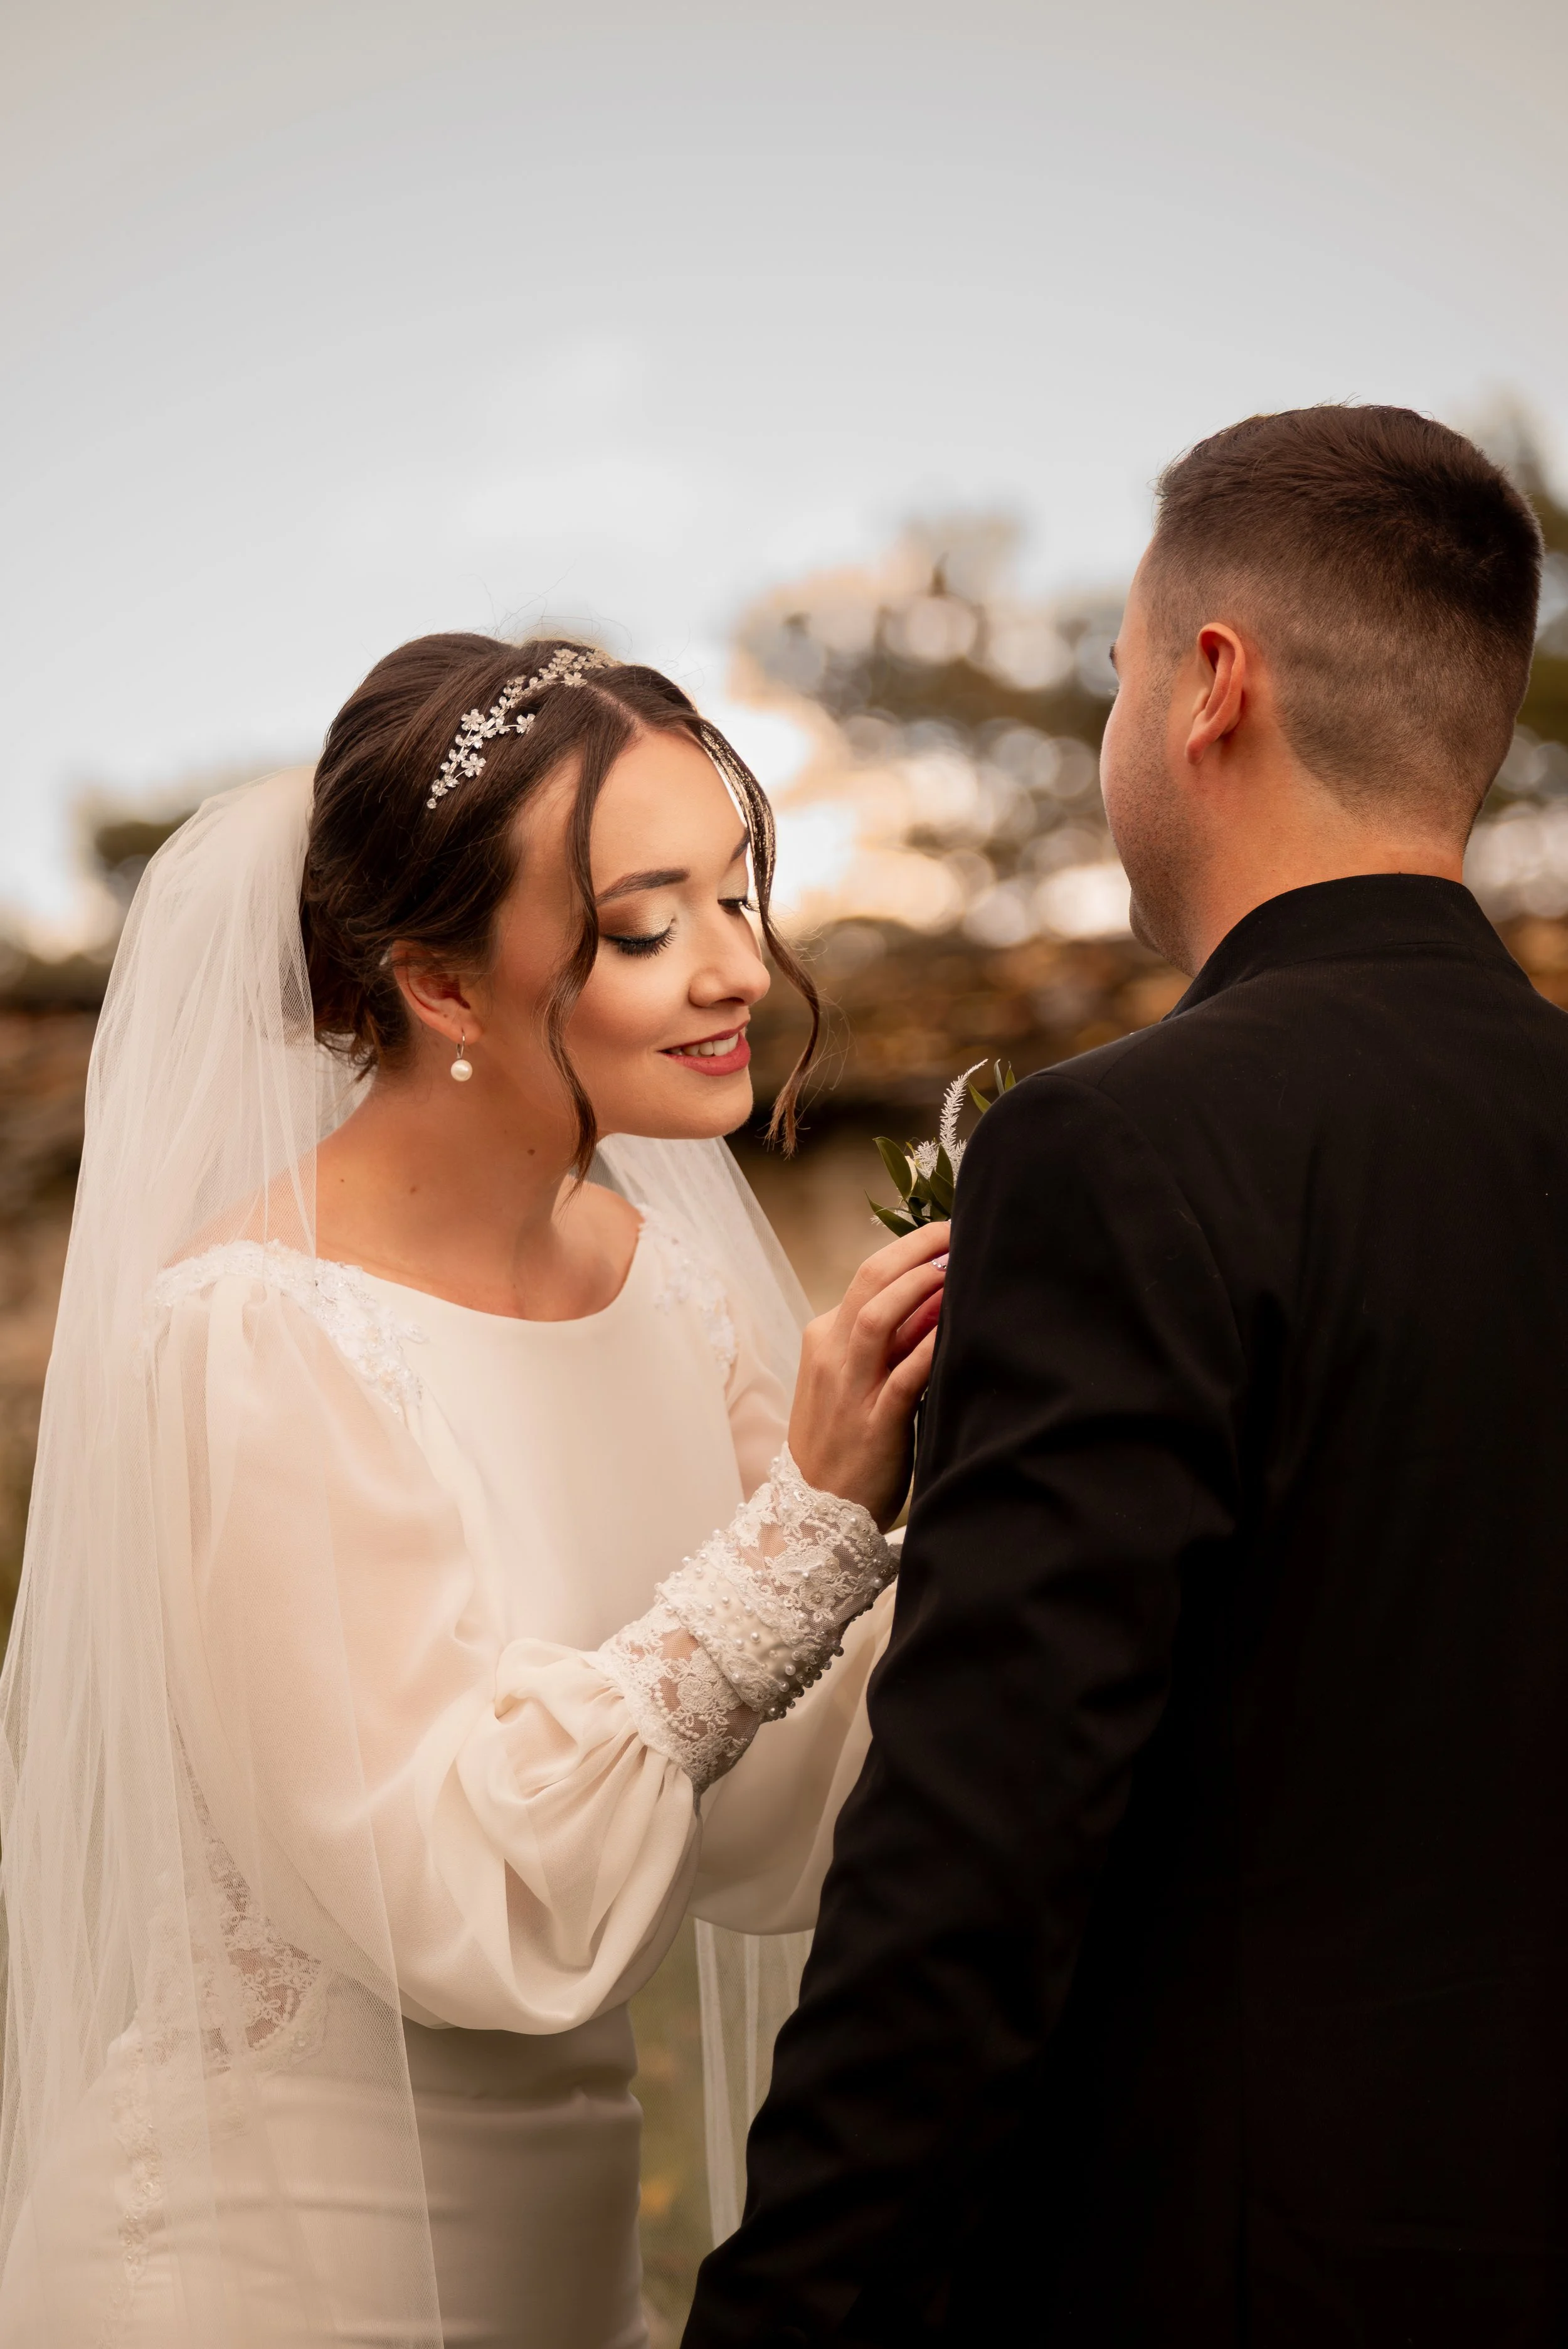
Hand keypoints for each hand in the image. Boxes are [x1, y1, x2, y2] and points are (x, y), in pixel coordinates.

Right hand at [788, 1223, 949, 1529]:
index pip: (867, 1274)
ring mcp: (849, 1387)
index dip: (911, 1247)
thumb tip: (936, 1302)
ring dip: (920, 1287)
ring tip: (957, 1269)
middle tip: (960, 1231)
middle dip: (918, 1249)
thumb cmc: (841, 1443)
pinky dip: (929, 1347)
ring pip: (877, 1317)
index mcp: (824, 1337)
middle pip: (870, 1280)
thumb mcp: (848, 1380)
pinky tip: (954, 1329)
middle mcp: (831, 1353)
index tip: (948, 1232)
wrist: (812, 1512)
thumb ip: (883, 1343)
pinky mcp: (873, 1423)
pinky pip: (902, 1376)